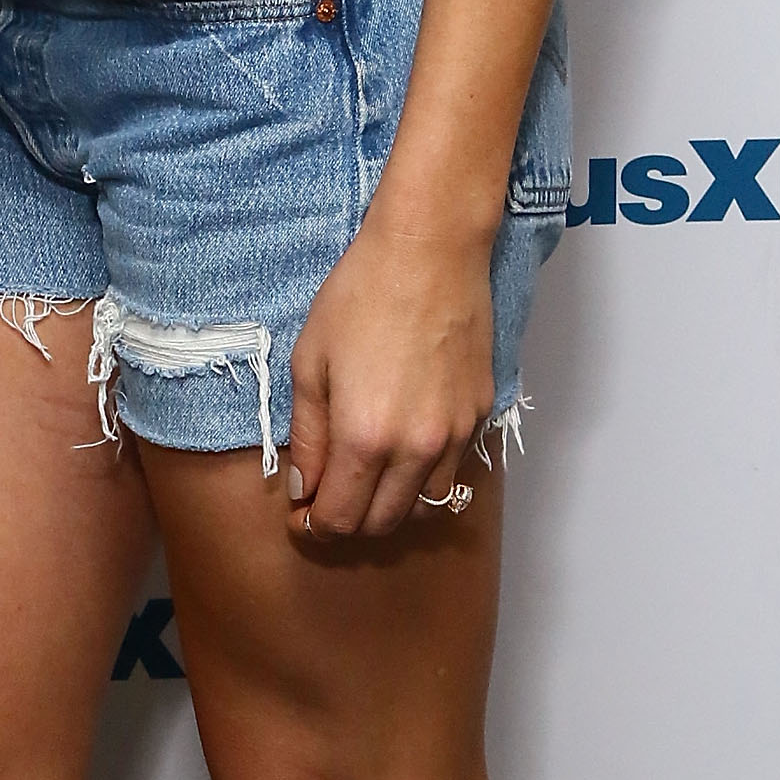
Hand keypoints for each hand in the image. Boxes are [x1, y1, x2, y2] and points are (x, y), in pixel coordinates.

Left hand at [284, 215, 493, 539]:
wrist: (429, 253)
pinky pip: (452, 474)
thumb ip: (307, 434)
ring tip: (366, 479)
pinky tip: (404, 451)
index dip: (314, 527)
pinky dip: (424, 479)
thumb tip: (304, 487)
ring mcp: (454, 437)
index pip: (340, 518)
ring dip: (391, 507)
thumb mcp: (310, 360)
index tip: (300, 517)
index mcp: (365, 437)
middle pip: (383, 525)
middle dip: (349, 521)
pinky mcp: (478, 418)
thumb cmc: (360, 295)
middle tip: (327, 499)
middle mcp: (416, 450)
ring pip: (424, 508)